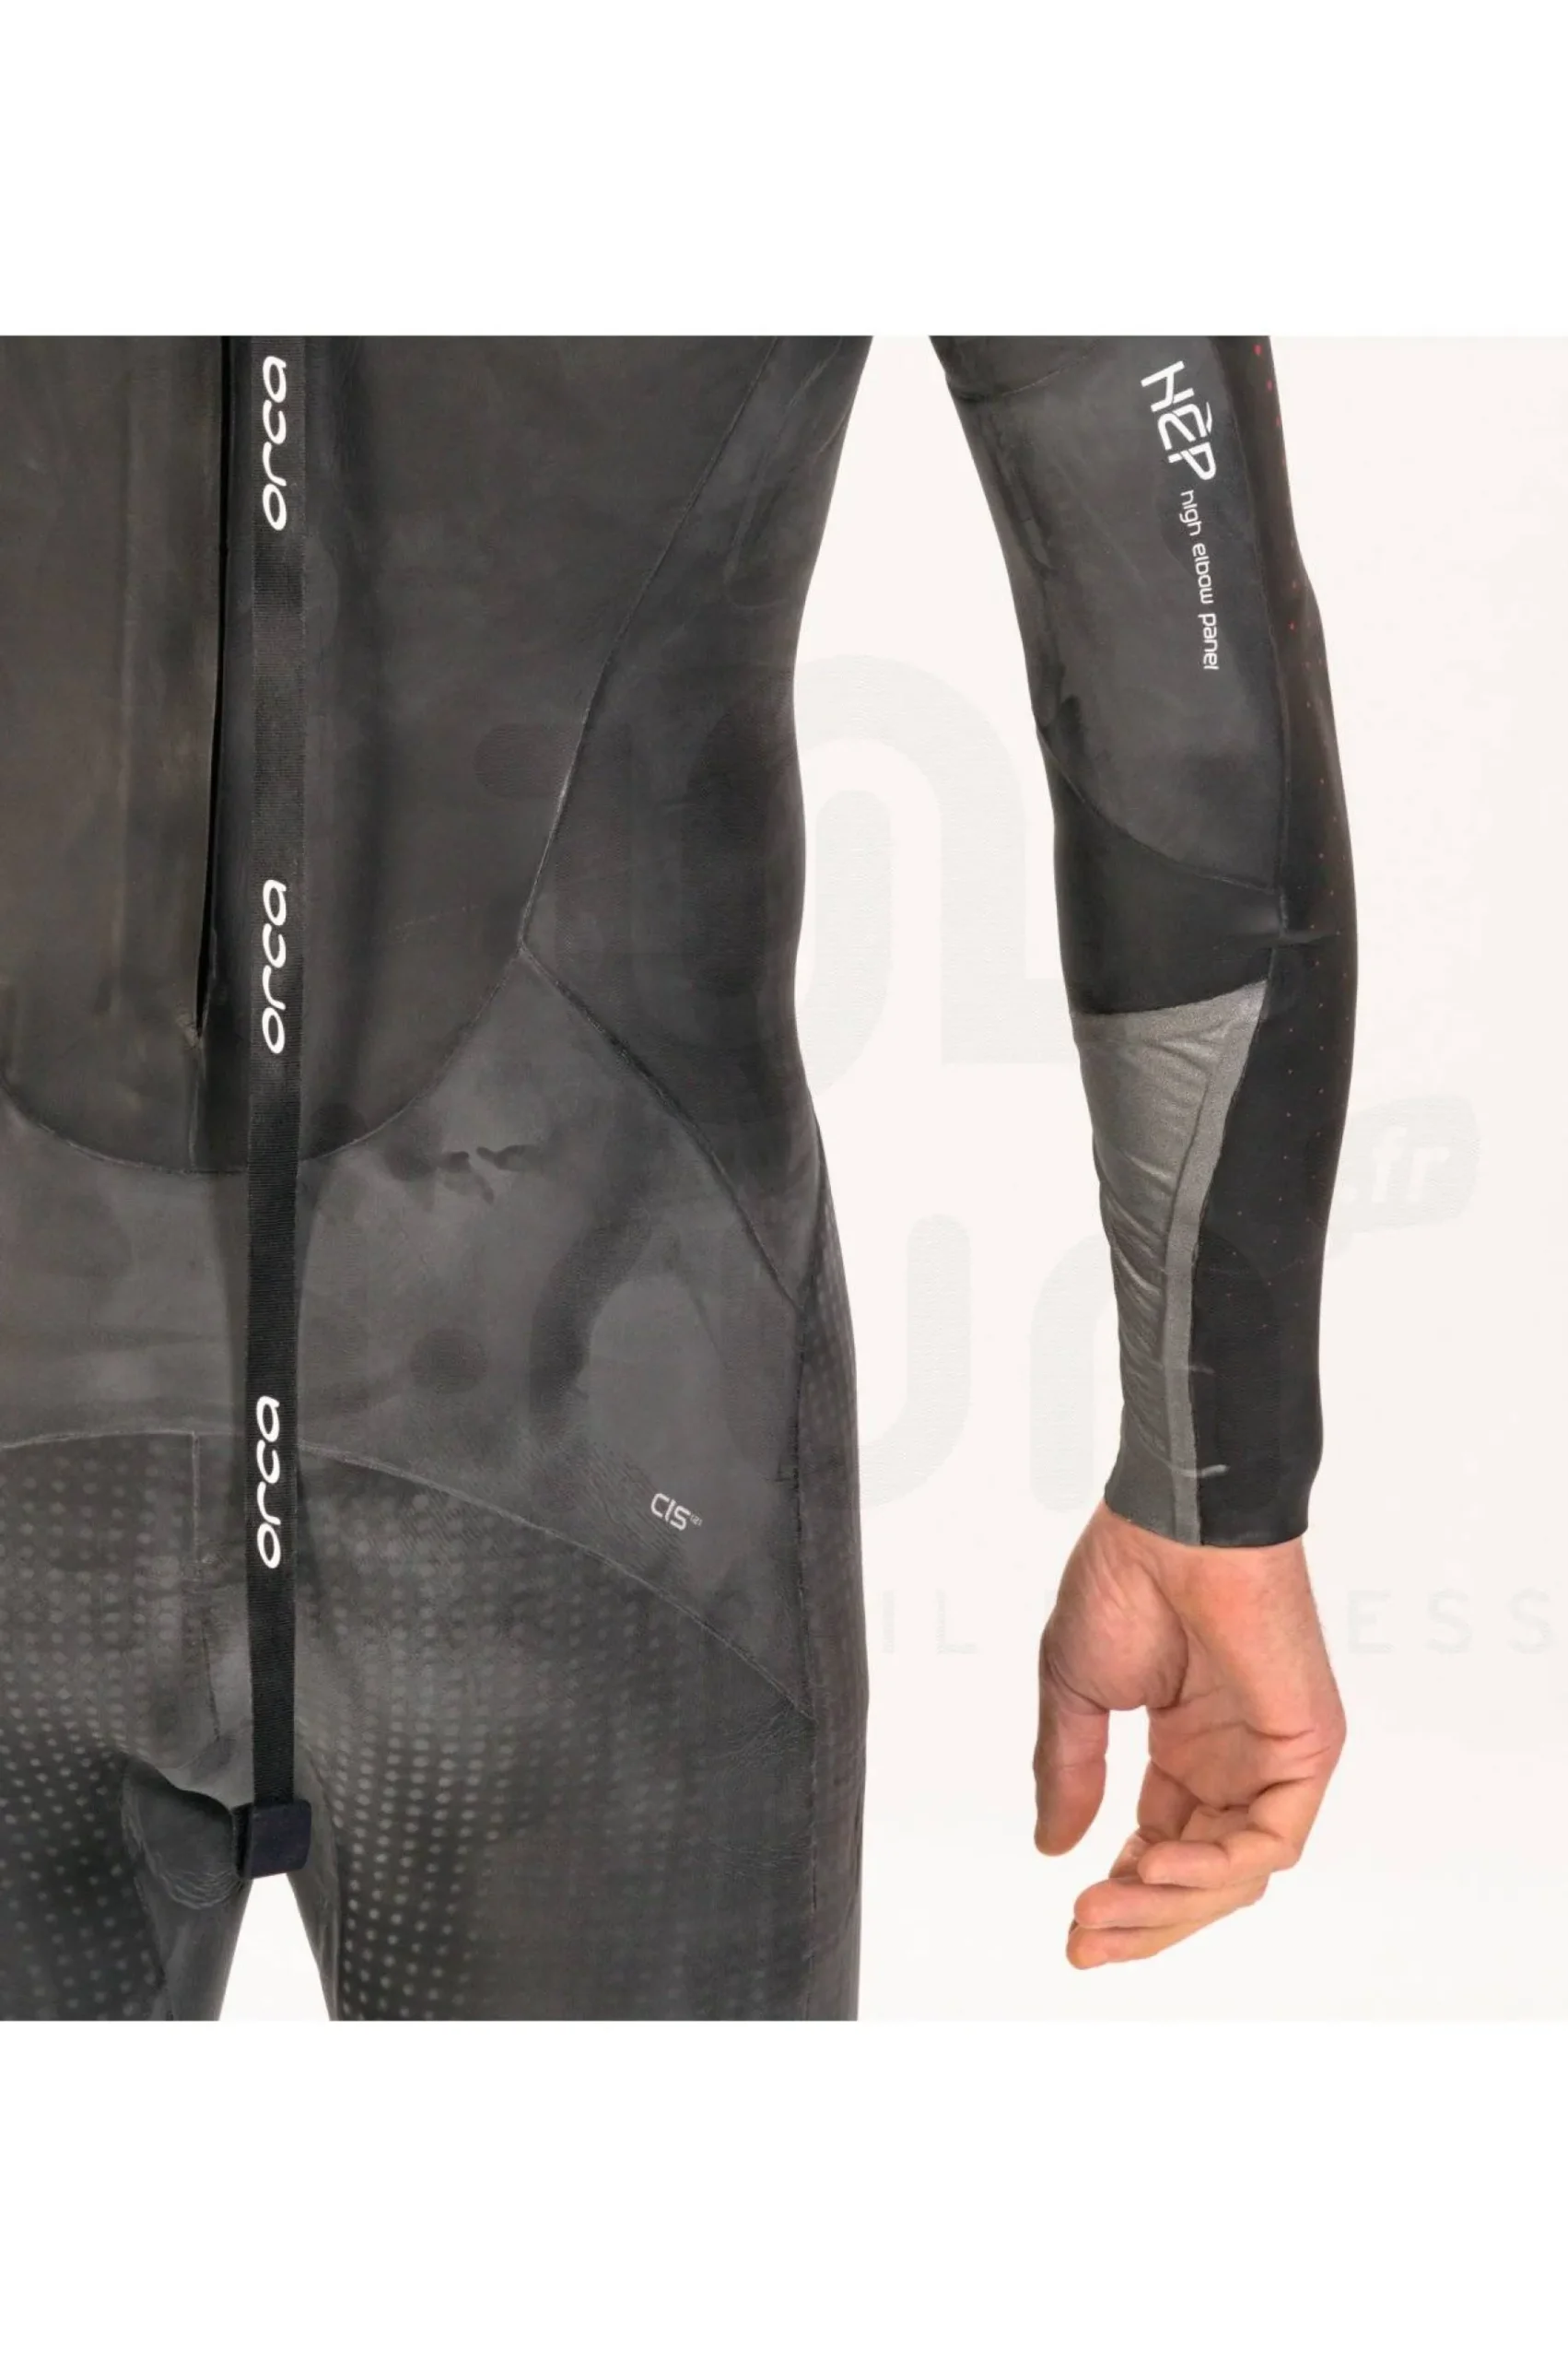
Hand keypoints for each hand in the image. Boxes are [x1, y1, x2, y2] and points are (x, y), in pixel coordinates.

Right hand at [1034, 1499, 1344, 1967]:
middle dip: (1142, 1919)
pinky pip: (1270, 1840)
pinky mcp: (1305, 1749)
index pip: (1164, 1846)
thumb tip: (1054, 1848)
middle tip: (1082, 1943)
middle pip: (1201, 1875)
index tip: (1073, 1923)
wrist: (1173, 1525)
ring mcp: (1273, 1757)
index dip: (1124, 1893)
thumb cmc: (1125, 1582)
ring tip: (1102, 1909)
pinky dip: (1214, 1868)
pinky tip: (1152, 1864)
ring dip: (1168, 1904)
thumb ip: (1069, 1771)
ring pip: (1236, 1872)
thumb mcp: (1075, 1690)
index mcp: (1187, 1745)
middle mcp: (1234, 1760)